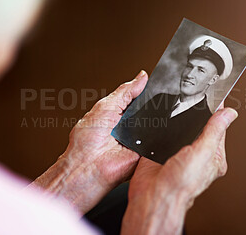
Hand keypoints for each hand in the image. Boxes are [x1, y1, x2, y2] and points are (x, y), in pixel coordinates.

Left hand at [30, 70, 147, 213]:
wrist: (87, 167)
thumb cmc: (86, 141)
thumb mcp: (105, 106)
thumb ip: (125, 92)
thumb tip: (141, 77)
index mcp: (119, 114)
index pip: (138, 98)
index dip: (146, 89)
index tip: (155, 81)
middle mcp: (130, 127)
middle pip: (150, 110)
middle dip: (152, 104)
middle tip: (149, 102)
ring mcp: (139, 140)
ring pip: (156, 125)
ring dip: (154, 120)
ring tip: (142, 121)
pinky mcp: (147, 152)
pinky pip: (158, 141)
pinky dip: (158, 135)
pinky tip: (150, 132)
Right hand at [122, 106, 237, 234]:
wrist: (154, 196)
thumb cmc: (180, 185)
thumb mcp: (203, 154)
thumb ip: (214, 132)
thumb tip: (229, 114)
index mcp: (213, 157)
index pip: (219, 128)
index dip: (218, 110)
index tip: (216, 95)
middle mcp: (197, 155)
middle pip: (200, 126)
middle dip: (198, 113)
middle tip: (198, 97)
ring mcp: (179, 152)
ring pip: (182, 128)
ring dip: (180, 119)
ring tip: (181, 106)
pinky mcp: (161, 151)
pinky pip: (165, 133)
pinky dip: (164, 125)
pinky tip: (164, 119)